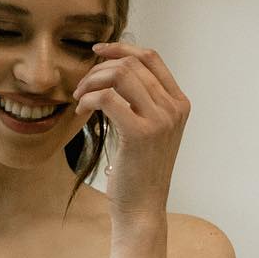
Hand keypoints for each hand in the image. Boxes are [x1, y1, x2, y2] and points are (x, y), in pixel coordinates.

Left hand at [72, 39, 190, 218]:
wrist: (142, 209)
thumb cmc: (138, 173)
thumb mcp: (148, 131)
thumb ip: (140, 103)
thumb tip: (113, 73)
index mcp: (179, 103)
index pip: (151, 57)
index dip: (122, 48)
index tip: (97, 52)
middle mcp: (174, 108)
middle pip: (132, 63)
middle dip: (99, 68)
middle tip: (81, 87)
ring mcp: (160, 119)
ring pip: (120, 74)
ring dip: (92, 81)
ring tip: (79, 98)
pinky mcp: (140, 133)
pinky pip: (107, 97)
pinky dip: (88, 99)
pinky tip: (81, 112)